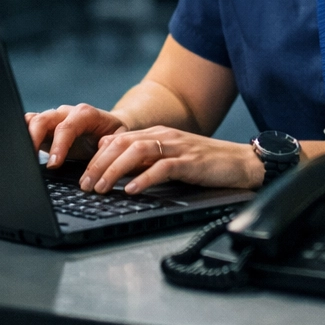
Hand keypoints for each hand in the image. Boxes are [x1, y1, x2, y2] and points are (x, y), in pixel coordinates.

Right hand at [24, 103, 127, 168]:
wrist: (111, 128)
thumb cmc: (115, 136)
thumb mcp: (117, 143)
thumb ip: (108, 149)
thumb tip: (97, 159)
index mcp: (85, 114)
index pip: (67, 127)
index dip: (58, 145)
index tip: (54, 164)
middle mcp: (67, 113)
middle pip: (44, 119)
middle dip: (35, 139)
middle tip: (32, 160)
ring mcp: (54, 118)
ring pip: (32, 119)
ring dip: (26, 137)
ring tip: (25, 156)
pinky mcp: (46, 126)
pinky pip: (29, 124)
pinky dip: (23, 134)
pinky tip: (23, 151)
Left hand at [80, 126, 264, 194]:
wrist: (241, 162)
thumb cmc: (205, 164)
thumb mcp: (170, 158)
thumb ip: (146, 159)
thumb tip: (114, 165)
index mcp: (156, 134)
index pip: (117, 140)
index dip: (96, 157)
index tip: (82, 176)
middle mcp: (163, 136)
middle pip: (121, 144)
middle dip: (99, 165)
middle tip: (85, 186)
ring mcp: (177, 147)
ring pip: (137, 152)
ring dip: (115, 171)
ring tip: (102, 188)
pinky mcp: (190, 161)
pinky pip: (163, 167)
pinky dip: (145, 178)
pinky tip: (132, 190)